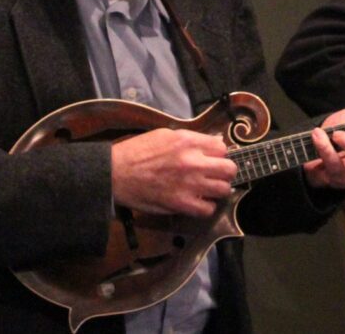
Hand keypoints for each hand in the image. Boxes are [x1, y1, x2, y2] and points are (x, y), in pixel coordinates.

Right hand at [111, 128, 235, 216]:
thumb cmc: (137, 152)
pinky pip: (208, 209)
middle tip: (215, 175)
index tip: (211, 159)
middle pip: (229, 169)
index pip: (222, 147)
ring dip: (217, 190)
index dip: (218, 154)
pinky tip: (197, 202)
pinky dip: (205, 207)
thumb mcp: (165, 135)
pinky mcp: (181, 203)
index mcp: (188, 141)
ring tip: (208, 190)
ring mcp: (189, 184)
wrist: (115, 173)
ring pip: (223, 190)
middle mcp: (193, 162)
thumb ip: (191, 139)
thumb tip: (214, 142)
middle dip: (224, 172)